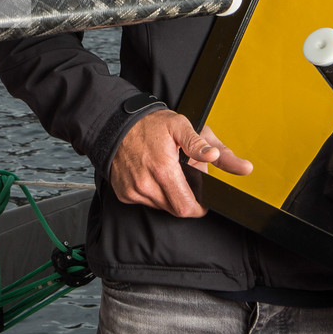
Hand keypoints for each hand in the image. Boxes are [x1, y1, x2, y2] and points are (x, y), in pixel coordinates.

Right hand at [107, 110, 252, 217]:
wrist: (118, 124)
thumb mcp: (179, 125)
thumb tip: (214, 155)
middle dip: (184, 199)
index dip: (198, 208)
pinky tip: (151, 176)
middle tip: (182, 178)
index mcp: (163, 170)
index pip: (186, 207)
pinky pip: (145, 202)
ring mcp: (133, 190)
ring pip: (161, 206)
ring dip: (168, 196)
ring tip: (165, 173)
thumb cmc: (149, 124)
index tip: (201, 201)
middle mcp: (146, 184)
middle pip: (175, 209)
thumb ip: (199, 144)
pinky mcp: (124, 193)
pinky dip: (153, 193)